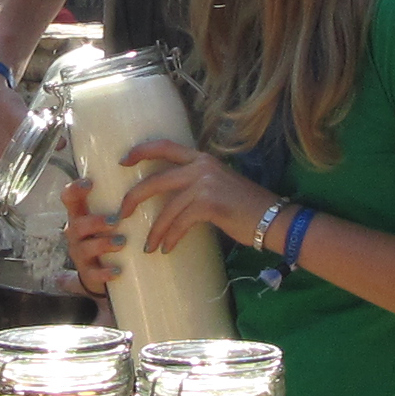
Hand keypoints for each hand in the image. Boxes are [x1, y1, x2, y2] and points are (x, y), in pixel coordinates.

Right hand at [61, 179, 118, 294]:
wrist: (99, 272)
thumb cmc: (105, 235)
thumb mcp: (107, 218)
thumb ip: (119, 201)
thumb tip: (147, 176)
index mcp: (79, 215)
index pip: (69, 198)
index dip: (75, 190)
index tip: (89, 183)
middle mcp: (75, 233)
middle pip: (77, 224)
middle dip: (95, 222)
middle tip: (116, 220)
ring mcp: (80, 254)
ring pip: (84, 248)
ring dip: (103, 244)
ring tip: (122, 242)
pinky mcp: (87, 274)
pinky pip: (93, 274)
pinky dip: (105, 272)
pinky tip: (118, 270)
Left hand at [105, 140, 270, 254]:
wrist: (272, 218)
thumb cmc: (246, 206)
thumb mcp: (218, 184)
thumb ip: (195, 183)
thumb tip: (169, 196)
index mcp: (202, 158)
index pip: (164, 146)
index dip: (141, 151)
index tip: (123, 161)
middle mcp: (201, 166)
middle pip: (155, 180)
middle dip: (133, 198)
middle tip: (122, 213)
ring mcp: (204, 184)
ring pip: (166, 208)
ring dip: (155, 230)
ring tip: (149, 246)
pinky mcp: (208, 204)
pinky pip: (179, 223)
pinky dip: (171, 238)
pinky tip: (167, 249)